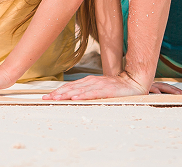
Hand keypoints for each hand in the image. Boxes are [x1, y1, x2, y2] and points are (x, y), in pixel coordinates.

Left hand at [43, 71, 181, 99]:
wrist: (135, 81)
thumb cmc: (117, 88)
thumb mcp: (100, 89)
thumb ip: (89, 91)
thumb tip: (75, 97)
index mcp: (89, 81)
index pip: (70, 87)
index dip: (58, 92)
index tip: (47, 97)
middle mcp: (92, 81)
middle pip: (72, 88)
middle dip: (58, 94)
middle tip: (46, 99)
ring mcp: (99, 84)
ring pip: (80, 90)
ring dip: (67, 95)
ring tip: (56, 99)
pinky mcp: (108, 89)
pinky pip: (93, 93)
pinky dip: (83, 95)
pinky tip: (76, 98)